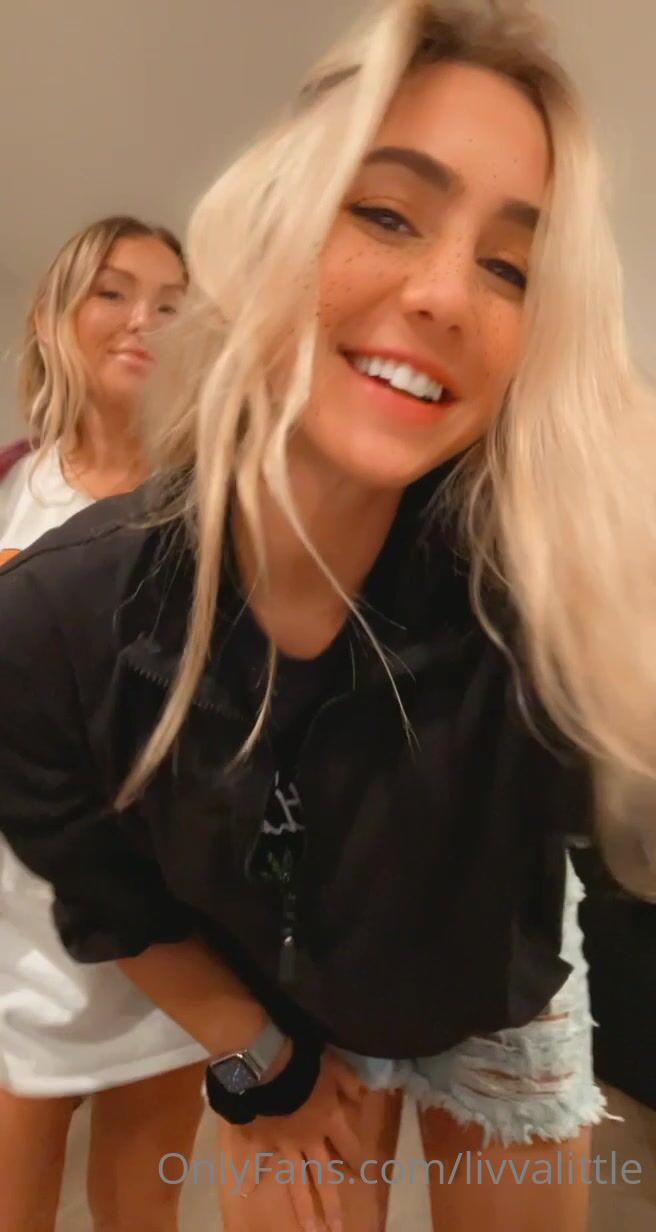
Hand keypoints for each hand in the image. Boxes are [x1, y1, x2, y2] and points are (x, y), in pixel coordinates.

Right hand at [218, 1052, 366, 1230]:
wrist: (266, 1062)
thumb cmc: (303, 1061)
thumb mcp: (334, 1065)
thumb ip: (350, 1082)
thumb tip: (363, 1096)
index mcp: (328, 1121)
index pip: (349, 1146)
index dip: (356, 1159)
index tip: (361, 1174)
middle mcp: (308, 1141)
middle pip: (324, 1177)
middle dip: (332, 1204)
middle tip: (337, 1229)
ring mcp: (283, 1145)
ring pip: (296, 1181)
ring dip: (304, 1208)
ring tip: (311, 1230)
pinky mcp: (259, 1141)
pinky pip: (253, 1161)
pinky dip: (248, 1176)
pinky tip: (246, 1191)